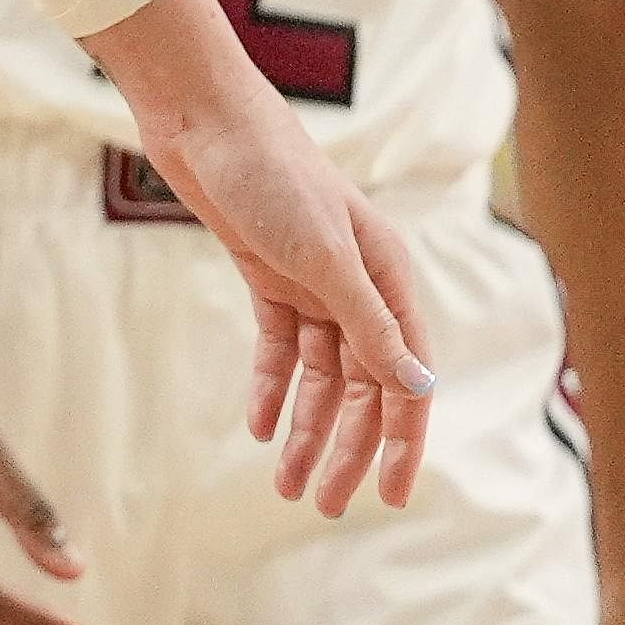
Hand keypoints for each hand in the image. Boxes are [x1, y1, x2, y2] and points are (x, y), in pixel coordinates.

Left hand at [94, 0, 432, 511]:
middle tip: (317, 503)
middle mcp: (359, 287)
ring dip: (304, 427)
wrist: (204, 121)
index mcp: (389, 281)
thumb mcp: (324, 256)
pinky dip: (272, 386)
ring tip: (283, 484)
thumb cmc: (272, 176)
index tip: (391, 495)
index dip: (403, 439)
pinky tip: (258, 426)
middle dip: (344, 447)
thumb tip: (420, 386)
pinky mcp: (269, 276)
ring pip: (320, 375)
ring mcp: (314, 283)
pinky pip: (280, 347)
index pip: (408, 378)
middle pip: (363, 386)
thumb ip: (368, 323)